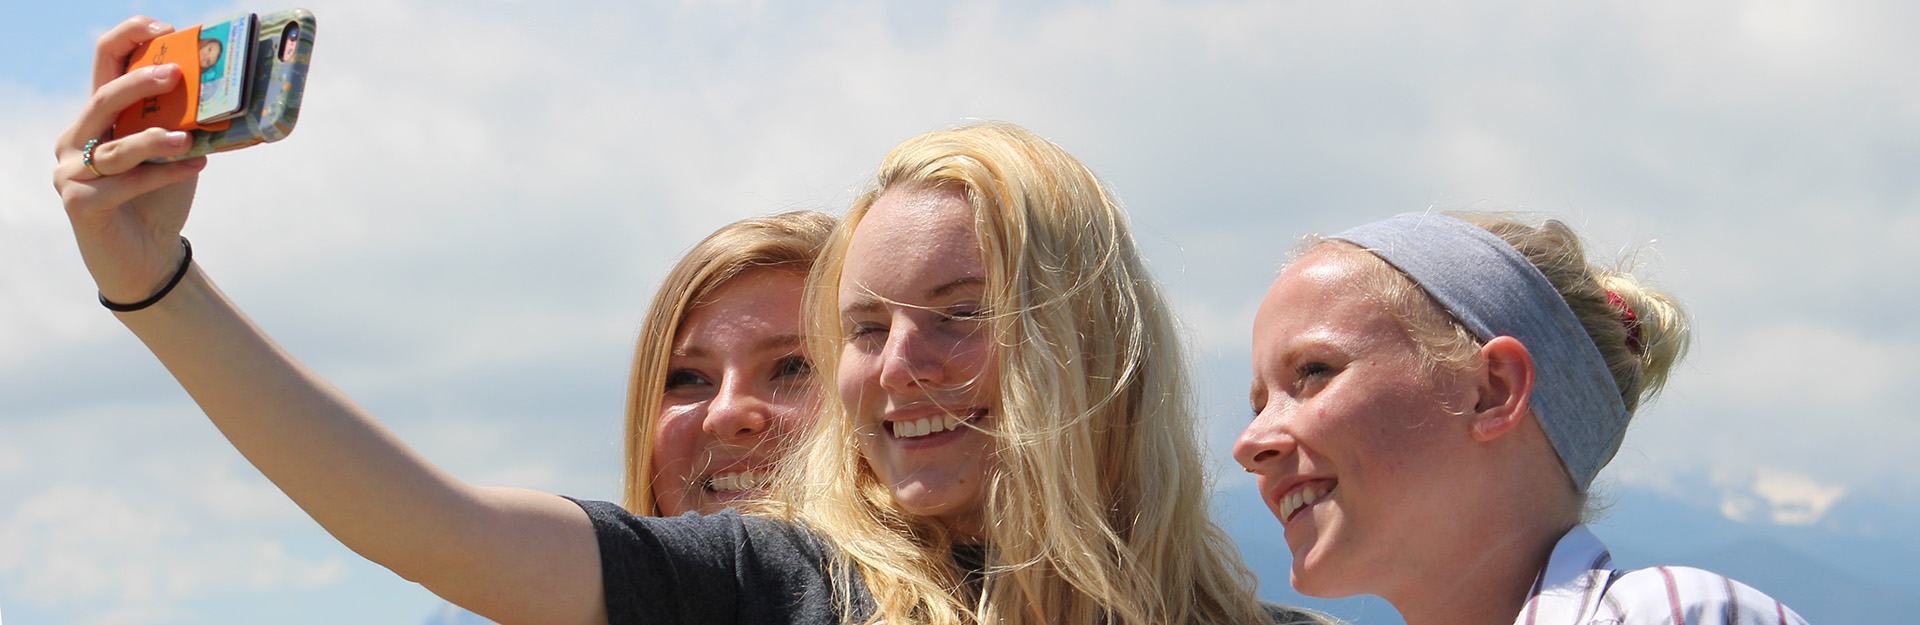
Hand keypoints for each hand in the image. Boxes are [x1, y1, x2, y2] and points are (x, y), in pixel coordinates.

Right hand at [52, 16, 209, 305]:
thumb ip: (179, 124)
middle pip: (102, 99)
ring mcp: (71, 171)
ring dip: (155, 141)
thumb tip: (222, 92)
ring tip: (191, 139)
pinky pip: (124, 183)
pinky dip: (162, 176)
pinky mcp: (78, 202)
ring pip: (116, 148)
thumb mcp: (172, 153)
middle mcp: (75, 138)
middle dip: (139, 84)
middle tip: (175, 74)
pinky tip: (195, 169)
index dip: (127, 38)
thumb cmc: (160, 198)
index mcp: (97, 117)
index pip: (103, 63)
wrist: (148, 258)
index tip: (161, 26)